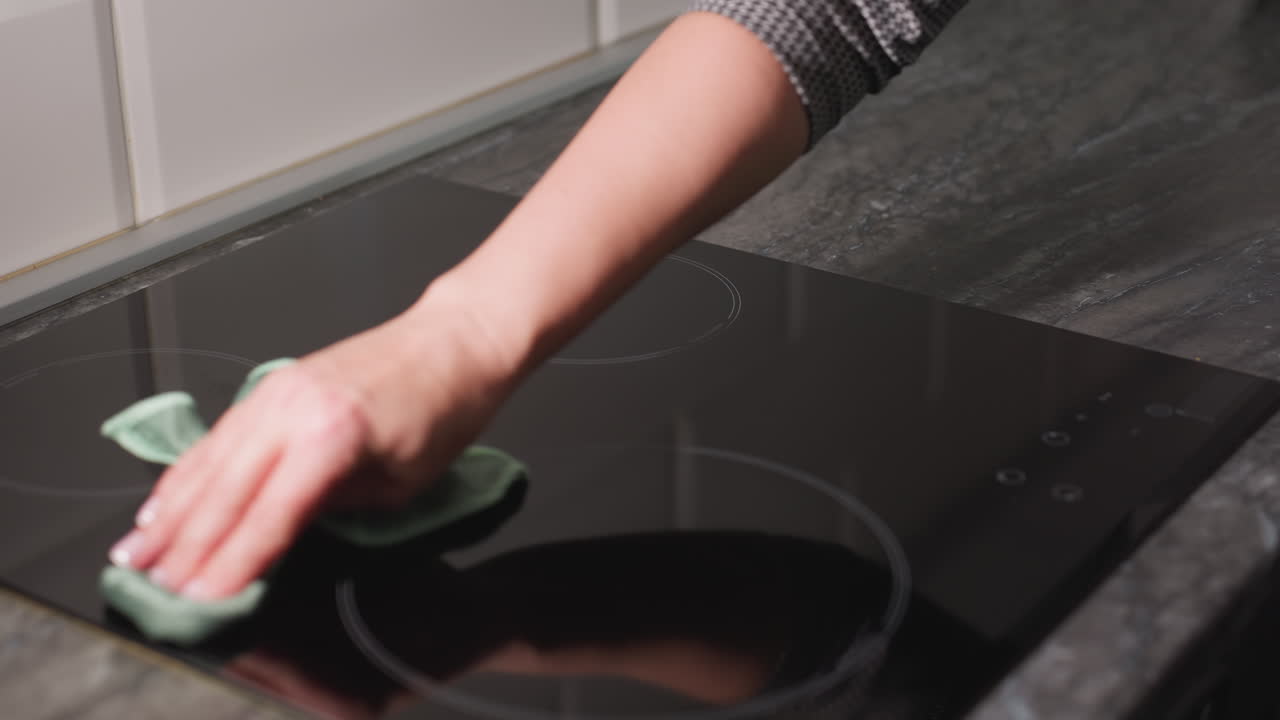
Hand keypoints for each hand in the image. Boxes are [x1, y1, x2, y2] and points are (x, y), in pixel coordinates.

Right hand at [107, 291, 522, 599]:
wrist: (453, 342)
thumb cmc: (443, 410)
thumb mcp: (402, 482)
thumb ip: (335, 509)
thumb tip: (279, 536)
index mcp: (331, 437)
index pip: (267, 516)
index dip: (230, 564)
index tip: (200, 600)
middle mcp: (292, 410)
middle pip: (224, 491)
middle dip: (185, 547)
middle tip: (153, 589)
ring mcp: (276, 392)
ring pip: (208, 462)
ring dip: (168, 513)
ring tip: (135, 554)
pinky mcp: (272, 386)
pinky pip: (216, 437)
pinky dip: (184, 473)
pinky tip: (162, 503)